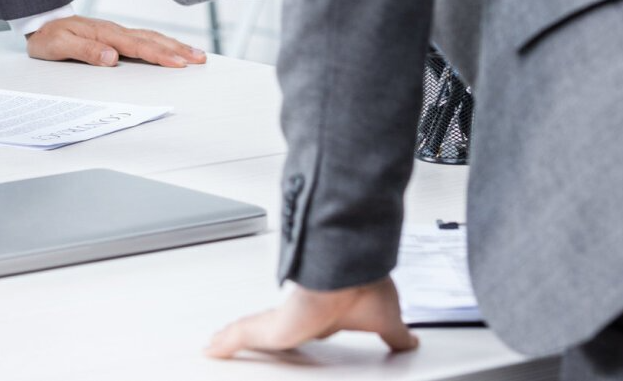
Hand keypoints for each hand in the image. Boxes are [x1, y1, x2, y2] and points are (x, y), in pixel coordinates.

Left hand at [25, 15, 205, 67]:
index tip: (179, 63)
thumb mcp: (58, 46)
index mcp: (103, 34)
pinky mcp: (116, 36)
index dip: (160, 55)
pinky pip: (144, 38)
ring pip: (151, 37)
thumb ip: (85, 51)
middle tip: (200, 59)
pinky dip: (162, 42)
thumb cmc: (48, 37)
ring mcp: (117, 32)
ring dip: (174, 45)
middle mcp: (114, 31)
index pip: (137, 46)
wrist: (40, 24)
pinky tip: (173, 47)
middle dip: (177, 49)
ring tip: (196, 54)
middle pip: (151, 39)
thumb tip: (112, 57)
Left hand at [206, 279, 417, 358]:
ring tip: (217, 347)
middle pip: (271, 330)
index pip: (304, 326)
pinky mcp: (267, 328)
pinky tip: (211, 348)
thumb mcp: (385, 322)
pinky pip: (238, 335)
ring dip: (234, 340)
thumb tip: (411, 342)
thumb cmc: (363, 287)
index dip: (296, 332)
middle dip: (258, 337)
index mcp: (323, 314)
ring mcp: (280, 320)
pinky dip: (225, 342)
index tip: (289, 337)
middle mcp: (297, 314)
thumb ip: (396, 336)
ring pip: (250, 332)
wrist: (346, 274)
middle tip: (239, 346)